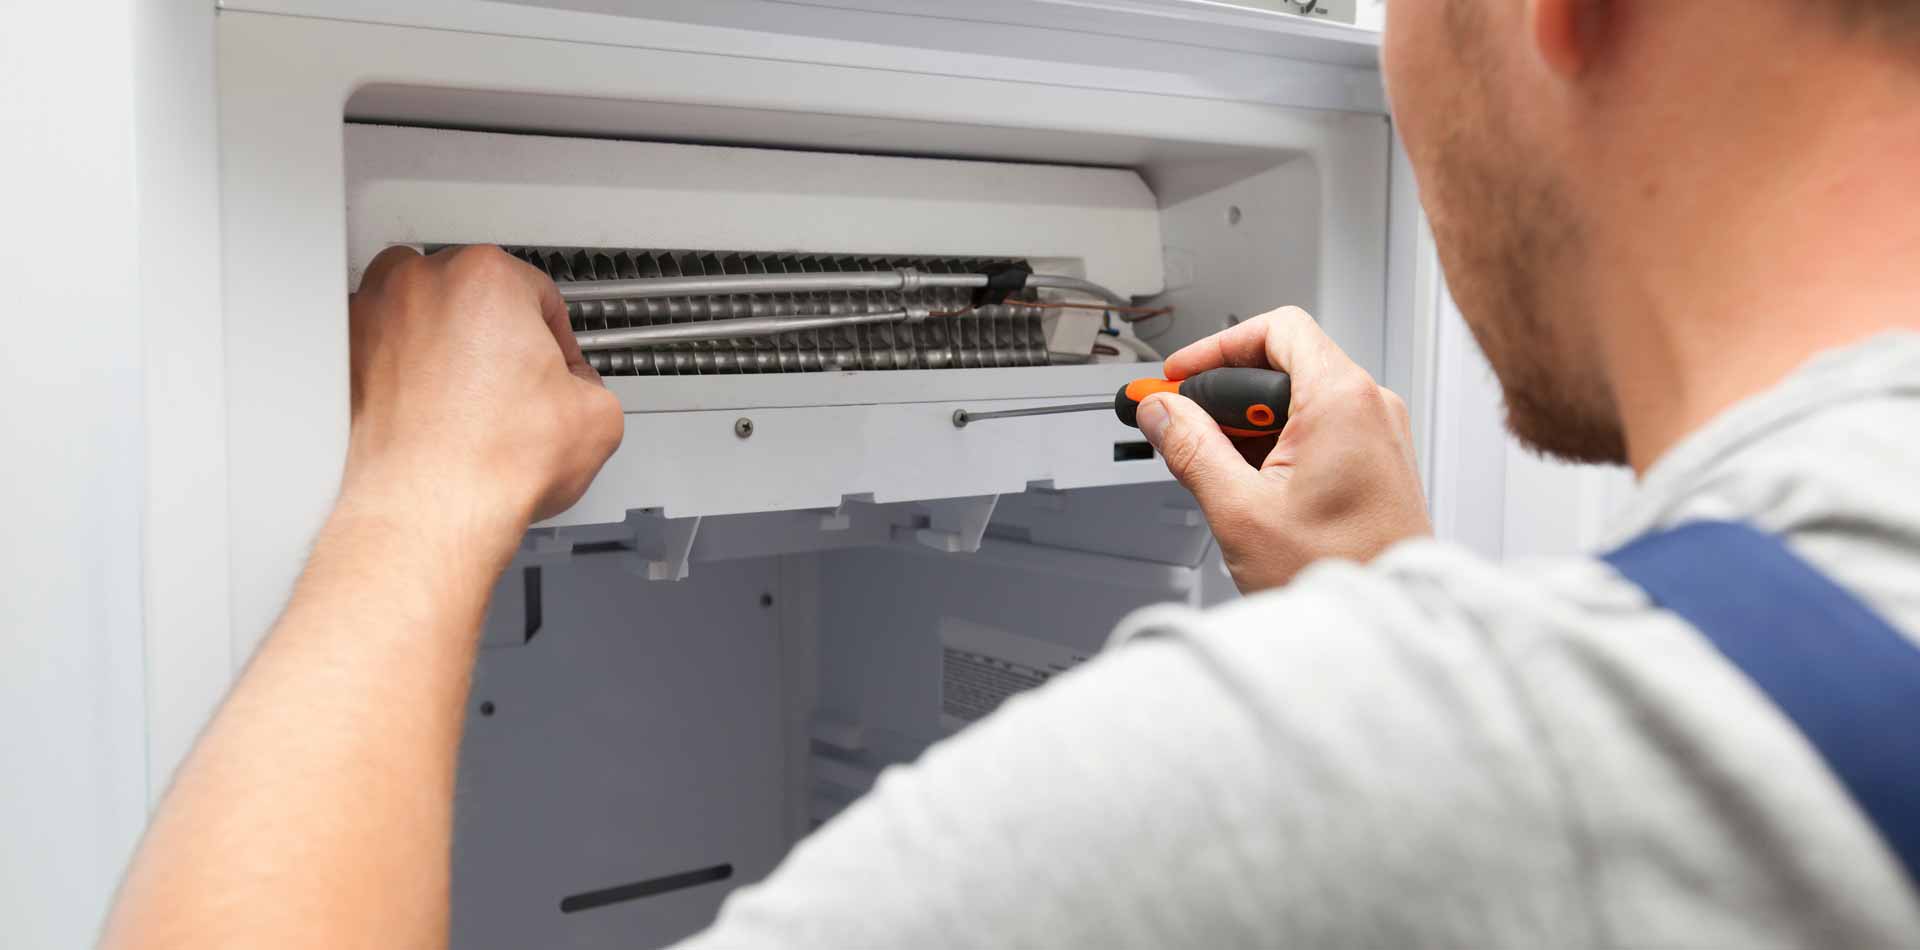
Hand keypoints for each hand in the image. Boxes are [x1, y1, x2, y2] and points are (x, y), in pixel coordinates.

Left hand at [344, 245, 623, 554]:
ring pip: (421, 309)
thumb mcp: (597, 418)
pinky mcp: (345, 356)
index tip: (556, 364)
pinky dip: (402, 364)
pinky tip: (429, 401)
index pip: (538, 292)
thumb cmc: (492, 464)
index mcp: (487, 278)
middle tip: (513, 378)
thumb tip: (577, 391)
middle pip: (473, 291)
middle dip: (495, 331)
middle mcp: (421, 284)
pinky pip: (381, 344)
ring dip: (445, 337)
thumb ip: (591, 384)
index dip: (556, 337)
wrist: (429, 512)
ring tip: (469, 388)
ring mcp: (373, 316)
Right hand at [1138, 307, 1429, 592]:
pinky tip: (1253, 489)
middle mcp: (1371, 408)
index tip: (1180, 376)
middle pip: (1284, 364)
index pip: (1276, 329)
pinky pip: (1322, 431)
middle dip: (1228, 397)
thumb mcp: (1240, 510)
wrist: (1386, 628)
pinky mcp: (1379, 465)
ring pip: (1301, 401)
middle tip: (1184, 429)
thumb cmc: (1338, 574)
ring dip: (1251, 427)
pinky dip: (1279, 447)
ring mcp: (1380, 437)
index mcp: (1343, 400)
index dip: (1218, 347)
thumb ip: (1191, 448)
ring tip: (1220, 474)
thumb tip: (1160, 411)